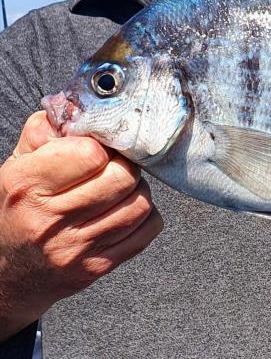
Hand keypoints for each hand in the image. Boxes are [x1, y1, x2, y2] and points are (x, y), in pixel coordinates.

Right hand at [0, 111, 163, 340]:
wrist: (7, 272)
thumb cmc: (19, 207)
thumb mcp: (19, 163)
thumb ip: (46, 129)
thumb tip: (79, 108)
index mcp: (26, 185)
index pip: (91, 154)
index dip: (101, 146)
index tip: (97, 149)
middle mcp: (48, 220)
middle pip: (123, 178)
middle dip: (125, 166)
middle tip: (115, 166)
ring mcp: (74, 249)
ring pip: (140, 204)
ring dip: (136, 190)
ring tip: (118, 189)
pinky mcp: (96, 267)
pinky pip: (147, 230)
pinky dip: (145, 217)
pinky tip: (124, 211)